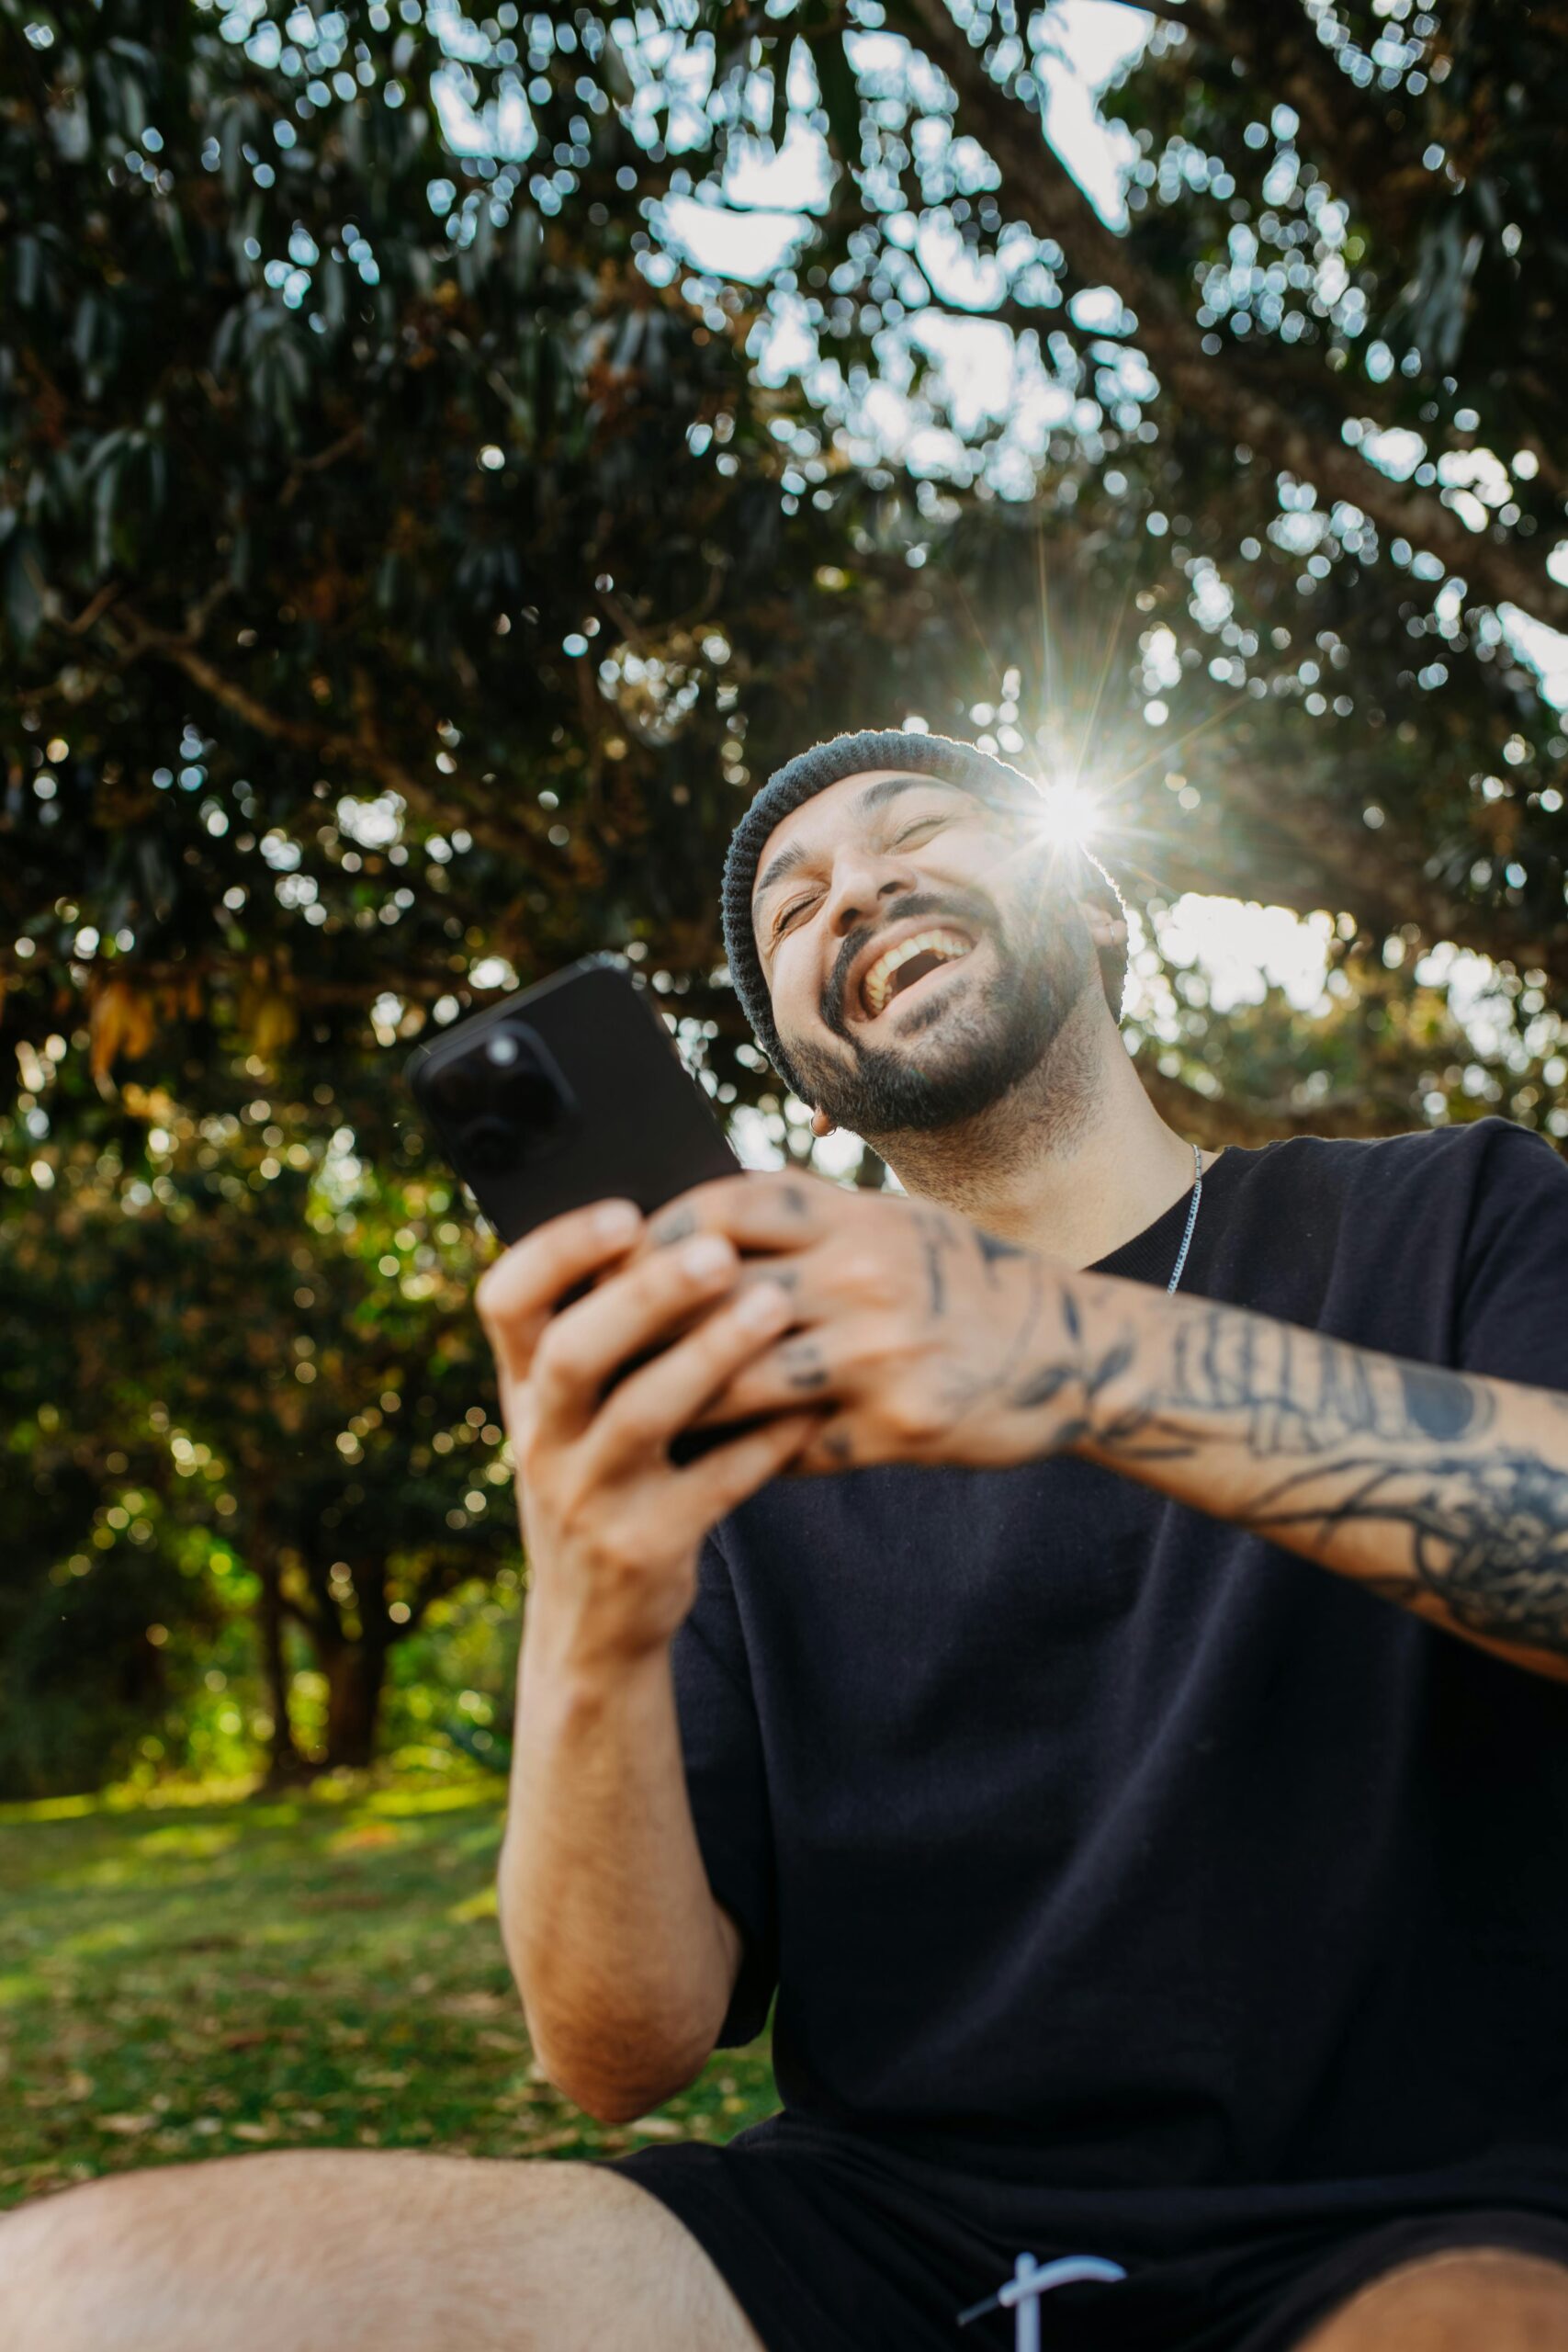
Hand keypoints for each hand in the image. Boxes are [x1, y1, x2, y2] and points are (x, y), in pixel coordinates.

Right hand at [476, 1199, 821, 1663]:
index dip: (556, 1250)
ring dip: (711, 1355)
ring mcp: (586, 1498)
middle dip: (644, 1296)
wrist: (594, 1623)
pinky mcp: (643, 1549)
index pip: (506, 1300)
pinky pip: (709, 1485)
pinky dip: (761, 1443)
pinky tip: (808, 1407)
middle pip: (574, 1352)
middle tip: (716, 1250)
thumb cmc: (605, 1476)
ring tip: (775, 1306)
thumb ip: (606, 1335)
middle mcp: (542, 1438)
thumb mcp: (576, 1413)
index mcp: (524, 1387)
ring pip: (642, 1416)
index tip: (623, 1211)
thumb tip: (688, 1223)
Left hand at [633, 1172, 1079, 1473]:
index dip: (651, 1236)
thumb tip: (686, 1229)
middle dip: (642, 1328)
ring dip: (677, 1406)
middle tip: (585, 1356)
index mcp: (852, 1216)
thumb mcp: (888, 1225)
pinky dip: (742, 1459)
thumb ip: (801, 1225)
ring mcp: (880, 1354)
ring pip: (739, 1383)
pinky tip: (704, 1469)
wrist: (1070, 1351)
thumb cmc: (958, 1281)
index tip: (604, 1263)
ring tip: (626, 1423)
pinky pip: (792, 1448)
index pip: (722, 1209)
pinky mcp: (898, 1426)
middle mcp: (862, 1275)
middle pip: (714, 1297)